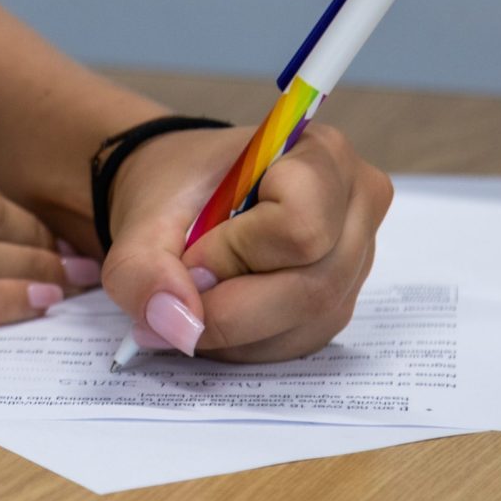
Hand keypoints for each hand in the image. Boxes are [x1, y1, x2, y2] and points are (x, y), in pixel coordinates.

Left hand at [100, 123, 392, 361]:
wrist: (186, 196)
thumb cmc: (177, 190)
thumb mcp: (143, 219)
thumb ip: (144, 269)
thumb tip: (179, 327)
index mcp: (322, 156)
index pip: (300, 228)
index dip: (234, 254)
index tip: (191, 249)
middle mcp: (357, 206)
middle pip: (311, 288)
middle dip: (230, 305)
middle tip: (184, 284)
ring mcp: (358, 260)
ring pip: (306, 326)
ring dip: (235, 331)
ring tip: (199, 294)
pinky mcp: (342, 301)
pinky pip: (300, 344)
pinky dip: (247, 342)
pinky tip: (222, 309)